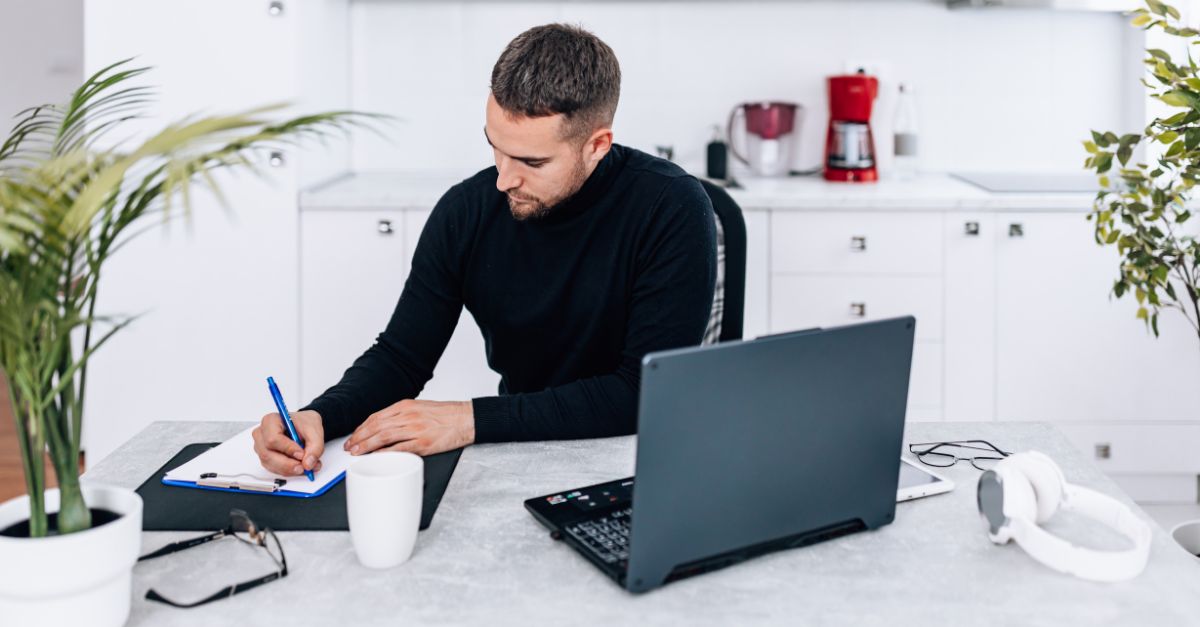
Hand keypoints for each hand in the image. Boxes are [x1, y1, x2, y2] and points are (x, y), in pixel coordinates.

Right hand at [252, 409, 324, 475]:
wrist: (305, 427)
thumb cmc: (305, 424)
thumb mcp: (315, 430)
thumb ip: (315, 447)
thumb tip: (308, 464)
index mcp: (270, 421)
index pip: (272, 439)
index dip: (287, 449)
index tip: (301, 454)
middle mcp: (262, 435)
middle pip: (268, 455)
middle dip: (288, 465)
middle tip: (305, 467)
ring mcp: (262, 448)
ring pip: (272, 465)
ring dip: (291, 470)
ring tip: (308, 466)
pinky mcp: (266, 459)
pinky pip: (275, 470)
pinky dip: (290, 471)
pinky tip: (301, 466)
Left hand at [344, 399, 474, 456]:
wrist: (467, 419)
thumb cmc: (446, 415)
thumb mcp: (421, 408)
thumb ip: (403, 416)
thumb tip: (384, 427)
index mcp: (406, 406)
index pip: (376, 417)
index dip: (362, 427)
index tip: (354, 436)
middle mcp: (408, 416)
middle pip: (376, 426)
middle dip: (359, 437)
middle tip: (349, 447)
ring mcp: (415, 429)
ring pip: (383, 437)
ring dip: (367, 445)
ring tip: (357, 453)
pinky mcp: (423, 443)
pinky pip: (399, 448)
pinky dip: (385, 453)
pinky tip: (376, 457)